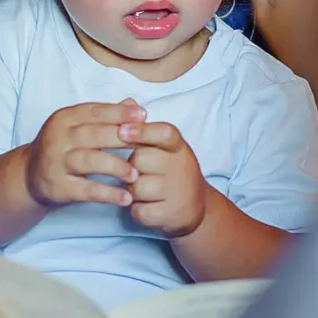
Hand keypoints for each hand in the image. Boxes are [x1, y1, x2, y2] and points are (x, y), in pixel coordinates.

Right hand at [25, 99, 146, 208]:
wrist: (30, 175)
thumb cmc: (62, 147)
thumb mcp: (78, 127)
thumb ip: (105, 116)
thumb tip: (135, 105)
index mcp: (64, 118)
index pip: (94, 112)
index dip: (119, 113)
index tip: (143, 116)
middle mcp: (58, 138)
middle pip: (93, 135)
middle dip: (121, 138)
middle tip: (145, 144)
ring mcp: (56, 163)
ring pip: (90, 161)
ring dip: (116, 167)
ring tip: (136, 174)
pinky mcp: (59, 187)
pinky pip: (87, 190)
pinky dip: (108, 194)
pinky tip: (126, 198)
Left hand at [120, 120, 206, 237]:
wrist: (195, 207)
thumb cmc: (170, 172)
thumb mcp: (164, 148)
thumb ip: (144, 128)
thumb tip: (127, 102)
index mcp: (177, 146)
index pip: (164, 133)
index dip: (142, 131)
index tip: (122, 130)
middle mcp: (180, 166)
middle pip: (139, 160)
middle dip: (131, 166)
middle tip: (139, 171)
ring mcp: (177, 191)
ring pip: (136, 187)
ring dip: (132, 192)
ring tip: (144, 191)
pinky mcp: (171, 214)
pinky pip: (138, 211)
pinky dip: (137, 211)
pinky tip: (148, 207)